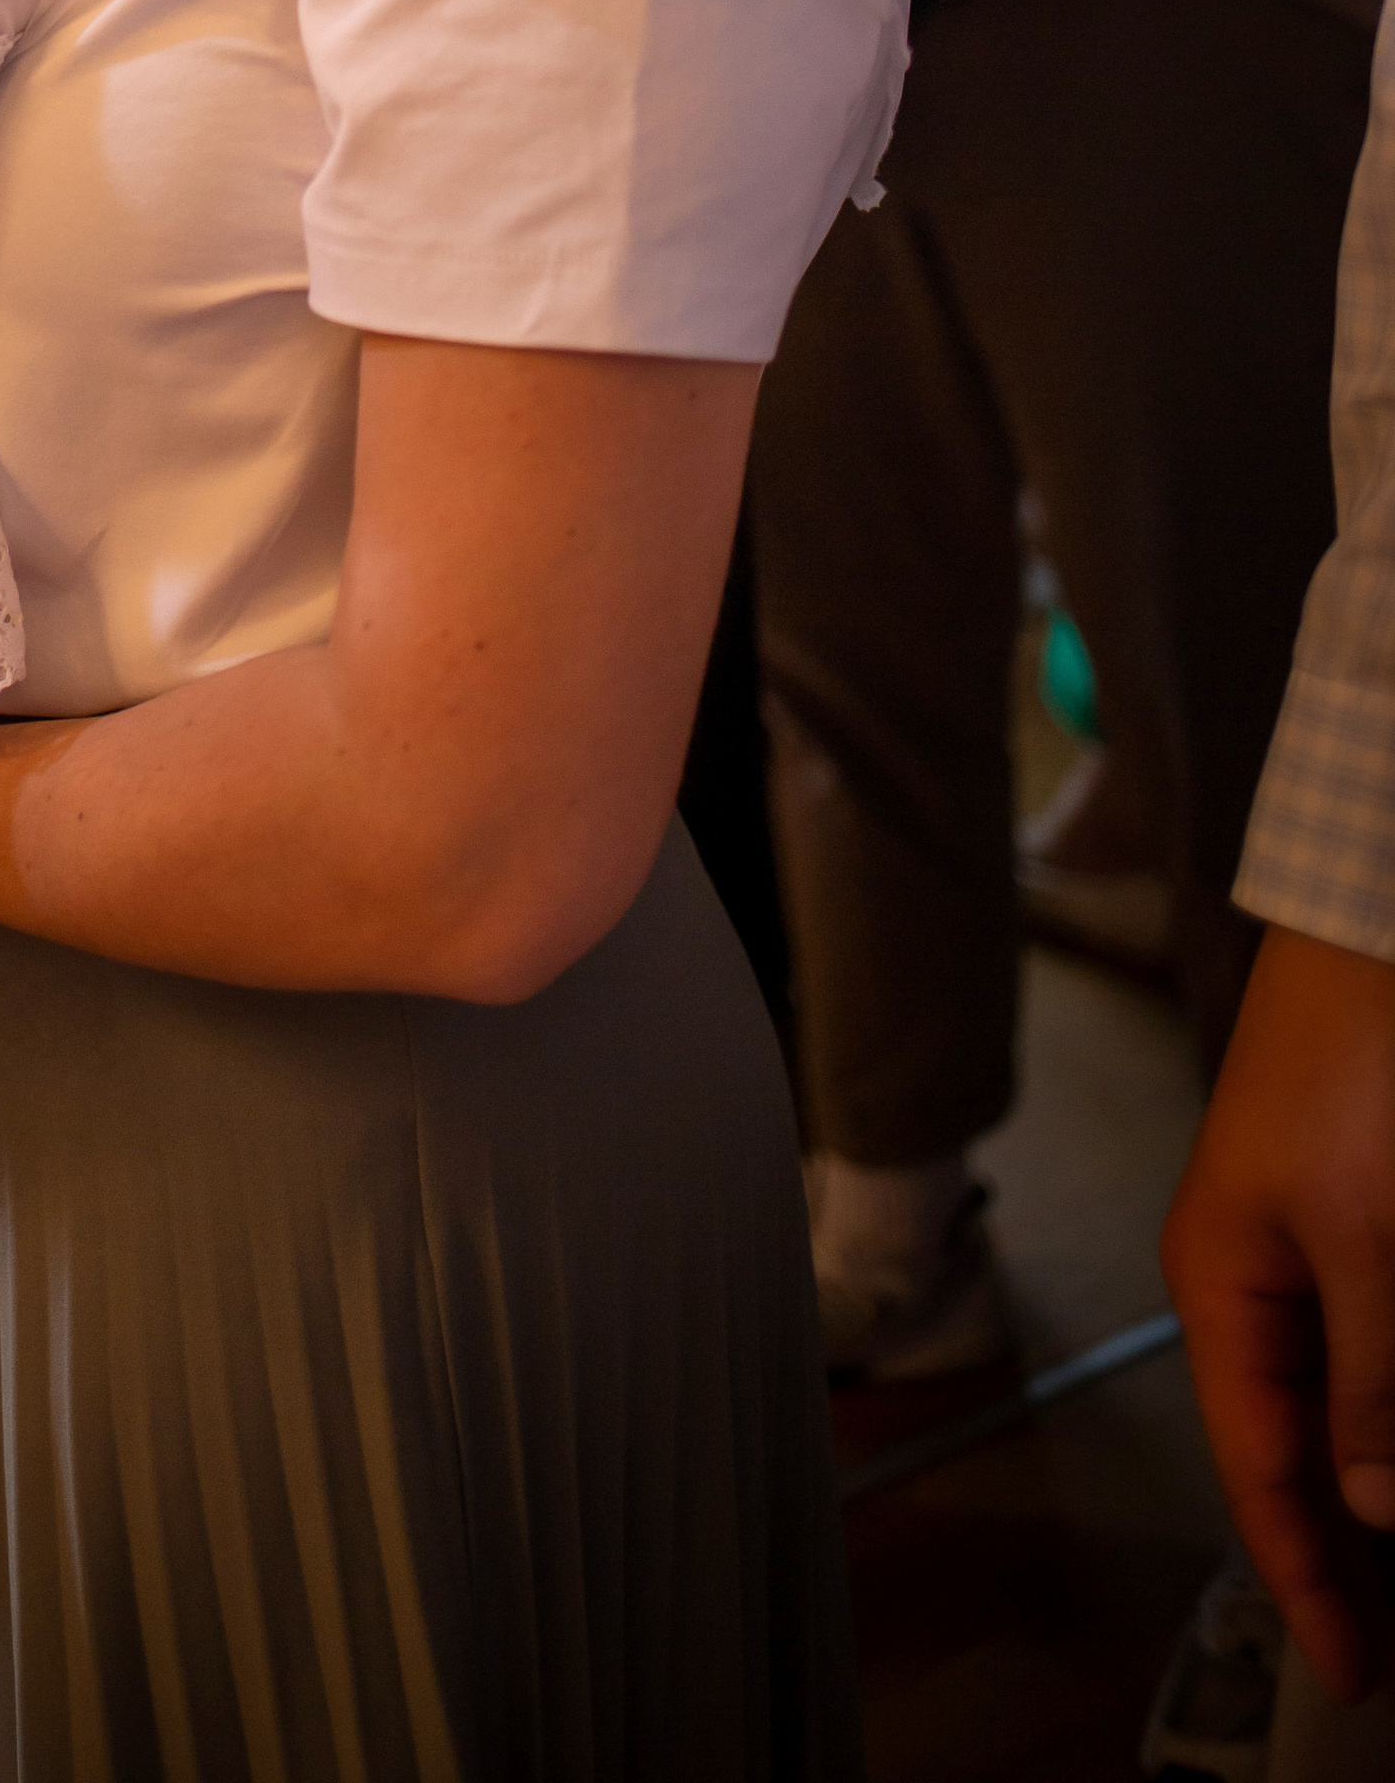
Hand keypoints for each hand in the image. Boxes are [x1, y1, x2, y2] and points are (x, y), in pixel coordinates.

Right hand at [1164, 926, 1394, 1700]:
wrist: (1380, 930)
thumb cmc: (1354, 1061)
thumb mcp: (1364, 1232)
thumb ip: (1370, 1373)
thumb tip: (1373, 1500)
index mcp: (1224, 1283)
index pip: (1260, 1465)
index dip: (1305, 1575)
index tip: (1350, 1672)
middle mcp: (1257, 1278)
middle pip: (1297, 1446)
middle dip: (1345, 1547)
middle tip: (1392, 1648)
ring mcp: (1313, 1251)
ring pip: (1347, 1402)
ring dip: (1379, 1481)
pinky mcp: (1365, 1225)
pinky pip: (1373, 1349)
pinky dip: (1390, 1413)